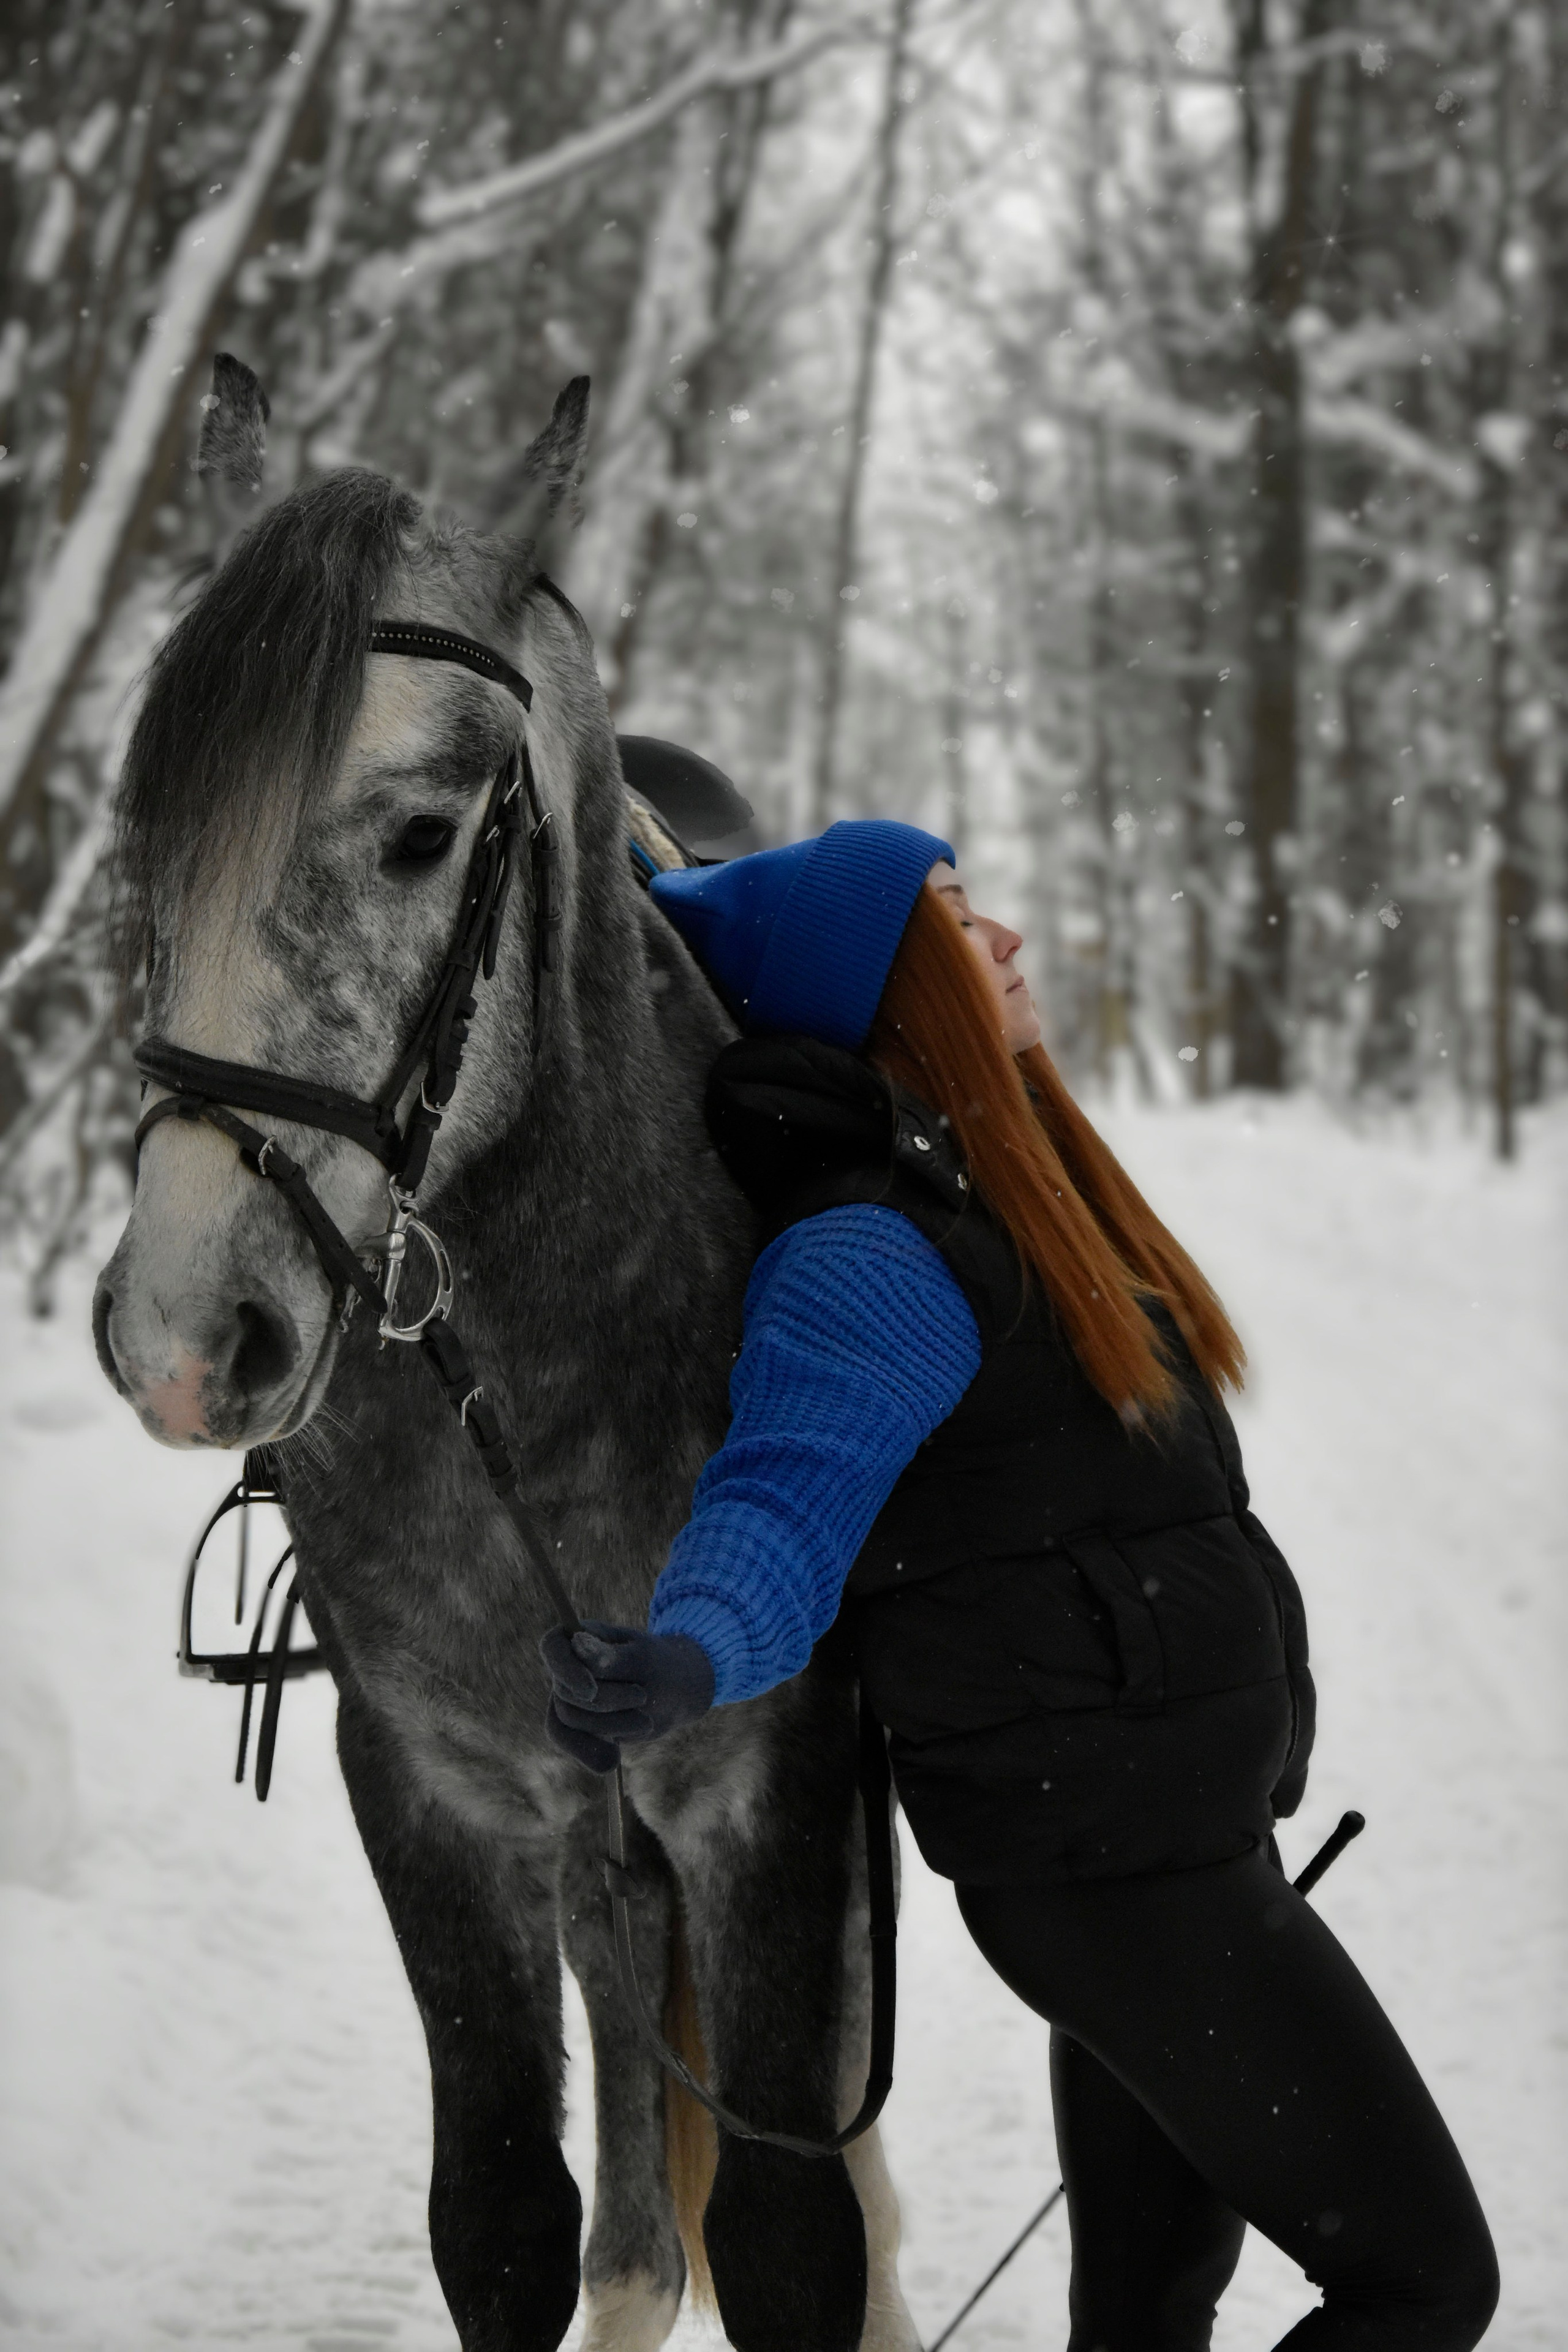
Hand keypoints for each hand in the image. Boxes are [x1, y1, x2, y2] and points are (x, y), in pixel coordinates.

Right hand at [541, 1622, 714, 1772]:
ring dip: (607, 1726)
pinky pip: (570, 1741)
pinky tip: (611, 1761)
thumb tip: (577, 1642)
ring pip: (569, 1718)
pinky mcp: (580, 1723)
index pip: (552, 1646)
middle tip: (643, 1697)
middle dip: (605, 1701)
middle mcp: (571, 1666)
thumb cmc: (663, 1668)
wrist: (678, 1695)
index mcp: (583, 1636)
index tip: (590, 1690)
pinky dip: (590, 1752)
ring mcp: (572, 1696)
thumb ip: (611, 1656)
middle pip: (565, 1690)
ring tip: (645, 1723)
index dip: (564, 1669)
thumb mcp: (645, 1660)